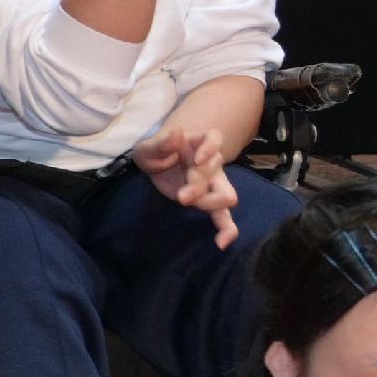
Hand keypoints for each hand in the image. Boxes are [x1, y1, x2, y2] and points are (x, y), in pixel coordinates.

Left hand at [130, 122, 239, 248]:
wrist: (156, 164)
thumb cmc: (156, 151)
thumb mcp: (149, 146)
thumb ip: (161, 142)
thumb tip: (177, 133)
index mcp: (199, 142)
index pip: (213, 139)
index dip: (209, 149)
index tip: (196, 160)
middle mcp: (212, 162)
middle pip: (215, 172)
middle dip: (199, 184)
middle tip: (180, 194)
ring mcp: (214, 183)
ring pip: (226, 194)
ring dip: (208, 202)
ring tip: (186, 202)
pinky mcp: (209, 202)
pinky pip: (225, 217)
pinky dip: (226, 229)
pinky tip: (221, 243)